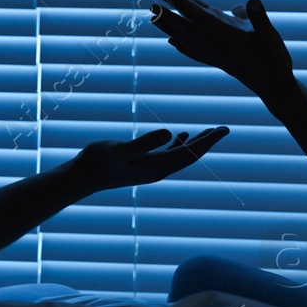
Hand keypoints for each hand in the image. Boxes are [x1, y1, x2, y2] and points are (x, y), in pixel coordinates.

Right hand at [72, 126, 229, 193]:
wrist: (82, 177)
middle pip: (191, 156)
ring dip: (197, 144)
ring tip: (211, 132)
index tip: (224, 129)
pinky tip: (182, 135)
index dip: (209, 141)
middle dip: (208, 142)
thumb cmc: (97, 162)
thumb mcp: (119, 150)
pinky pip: (169, 154)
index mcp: (157, 166)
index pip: (190, 154)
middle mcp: (158, 169)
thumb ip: (144, 143)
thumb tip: (168, 133)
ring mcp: (151, 168)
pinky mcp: (143, 165)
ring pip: (182, 155)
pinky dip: (180, 144)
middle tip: (224, 128)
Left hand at [148, 0, 293, 95]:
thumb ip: (260, 19)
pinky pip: (195, 52)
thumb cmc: (276, 62)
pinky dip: (182, 45)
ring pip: (187, 38)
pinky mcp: (219, 62)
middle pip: (187, 25)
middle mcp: (217, 46)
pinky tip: (172, 42)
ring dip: (169, 25)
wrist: (275, 91)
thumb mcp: (273, 38)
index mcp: (228, 37)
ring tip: (152, 13)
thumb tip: (251, 0)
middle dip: (169, 8)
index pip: (199, 16)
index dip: (180, 2)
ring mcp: (216, 55)